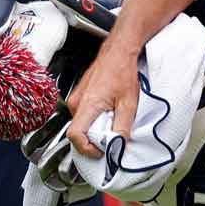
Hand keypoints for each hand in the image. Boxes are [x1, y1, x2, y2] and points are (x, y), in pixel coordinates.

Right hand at [65, 40, 141, 157]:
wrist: (117, 53)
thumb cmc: (122, 72)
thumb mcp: (129, 104)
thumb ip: (122, 128)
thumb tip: (118, 144)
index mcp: (87, 105)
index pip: (75, 135)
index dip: (86, 149)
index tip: (101, 151)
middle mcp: (77, 103)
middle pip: (79, 132)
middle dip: (95, 139)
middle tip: (112, 135)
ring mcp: (76, 99)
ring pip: (81, 125)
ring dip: (95, 129)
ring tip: (111, 120)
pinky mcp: (79, 97)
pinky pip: (83, 116)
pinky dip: (94, 120)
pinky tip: (107, 112)